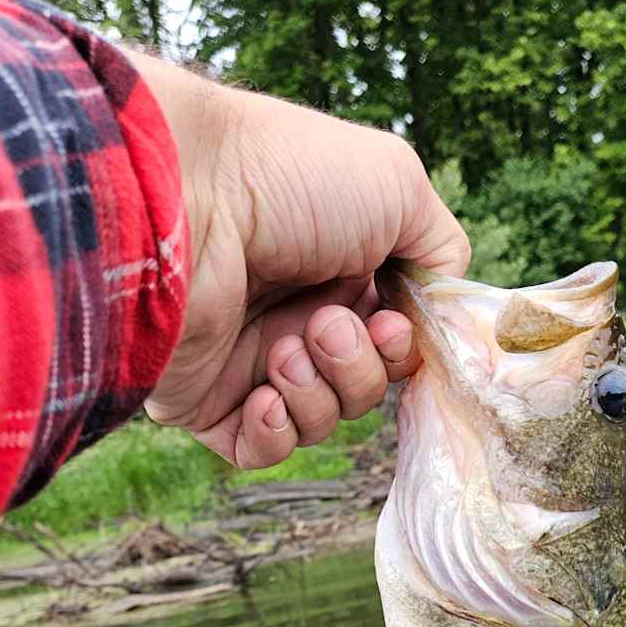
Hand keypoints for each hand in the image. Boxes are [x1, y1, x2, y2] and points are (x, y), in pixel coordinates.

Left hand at [133, 56, 468, 469]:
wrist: (183, 198)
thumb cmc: (289, 178)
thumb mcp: (398, 186)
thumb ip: (442, 252)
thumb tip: (441, 310)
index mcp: (342, 270)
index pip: (396, 340)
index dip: (404, 347)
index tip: (391, 323)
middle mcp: (298, 315)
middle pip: (366, 386)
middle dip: (362, 366)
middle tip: (328, 324)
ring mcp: (251, 360)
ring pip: (323, 420)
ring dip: (321, 391)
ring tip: (286, 347)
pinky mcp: (206, 400)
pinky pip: (263, 448)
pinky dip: (278, 431)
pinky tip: (265, 394)